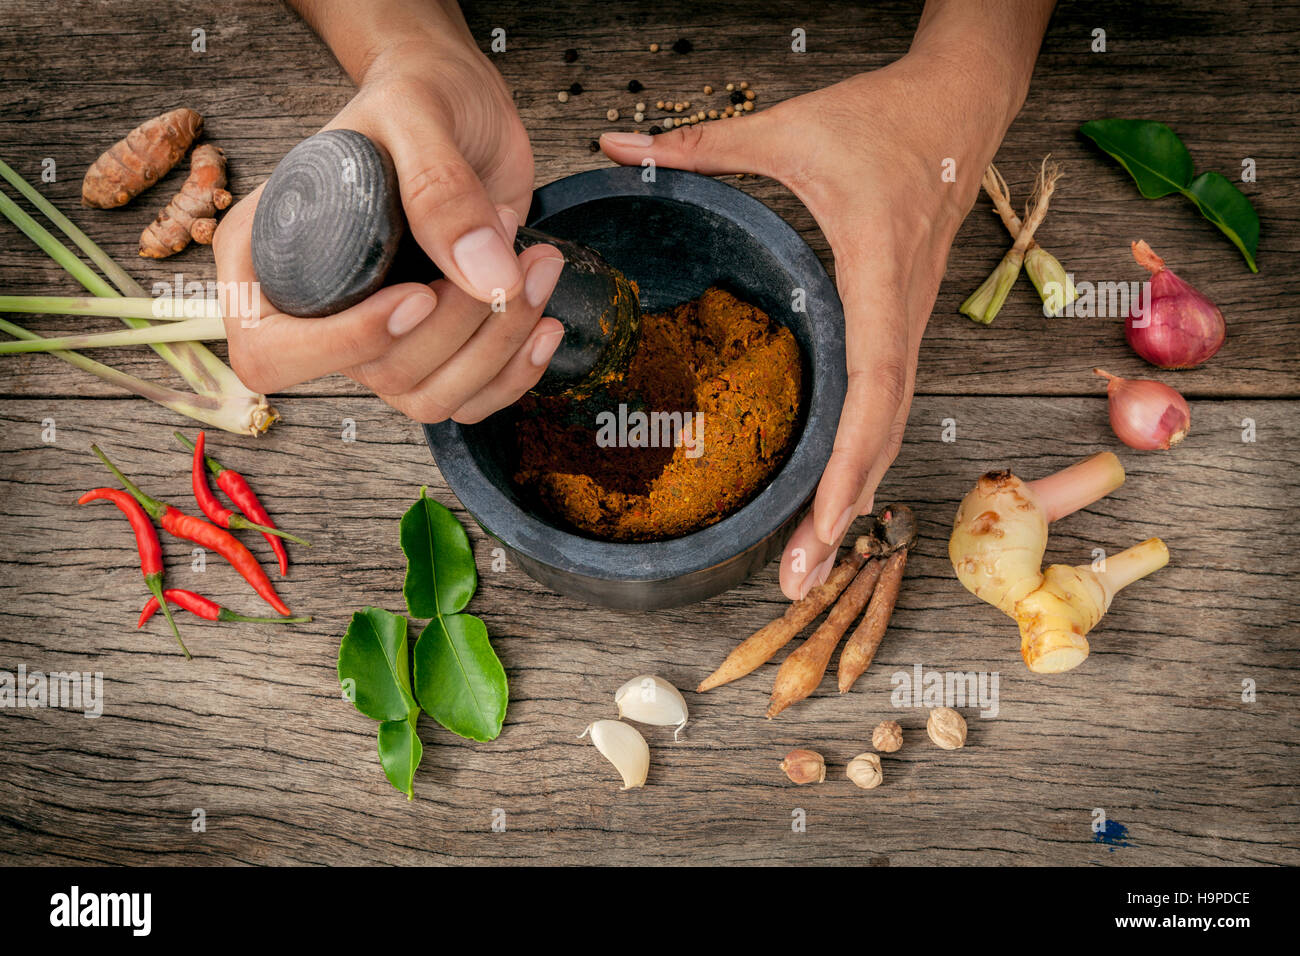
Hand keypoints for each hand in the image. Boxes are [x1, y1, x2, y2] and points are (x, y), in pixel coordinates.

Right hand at [216, 36, 566, 422]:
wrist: (460, 104)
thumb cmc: (416, 96)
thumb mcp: (416, 115)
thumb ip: (439, 189)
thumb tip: (485, 278)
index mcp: (266, 258)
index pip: (271, 353)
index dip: (346, 344)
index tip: (419, 295)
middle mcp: (316, 313)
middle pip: (376, 376)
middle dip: (460, 328)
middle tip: (512, 252)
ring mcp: (379, 338)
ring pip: (431, 396)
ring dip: (500, 347)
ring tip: (538, 267)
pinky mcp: (436, 346)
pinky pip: (469, 399)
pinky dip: (516, 373)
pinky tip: (545, 320)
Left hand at [600, 47, 1031, 598]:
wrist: (965, 103)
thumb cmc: (886, 118)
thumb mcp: (787, 129)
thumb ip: (700, 144)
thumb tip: (617, 147)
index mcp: (873, 274)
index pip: (873, 385)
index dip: (850, 461)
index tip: (824, 523)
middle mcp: (898, 312)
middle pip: (883, 430)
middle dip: (845, 510)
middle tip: (801, 580)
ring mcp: (907, 320)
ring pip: (890, 426)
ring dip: (856, 495)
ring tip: (816, 563)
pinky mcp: (901, 319)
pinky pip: (887, 402)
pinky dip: (863, 455)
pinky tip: (837, 495)